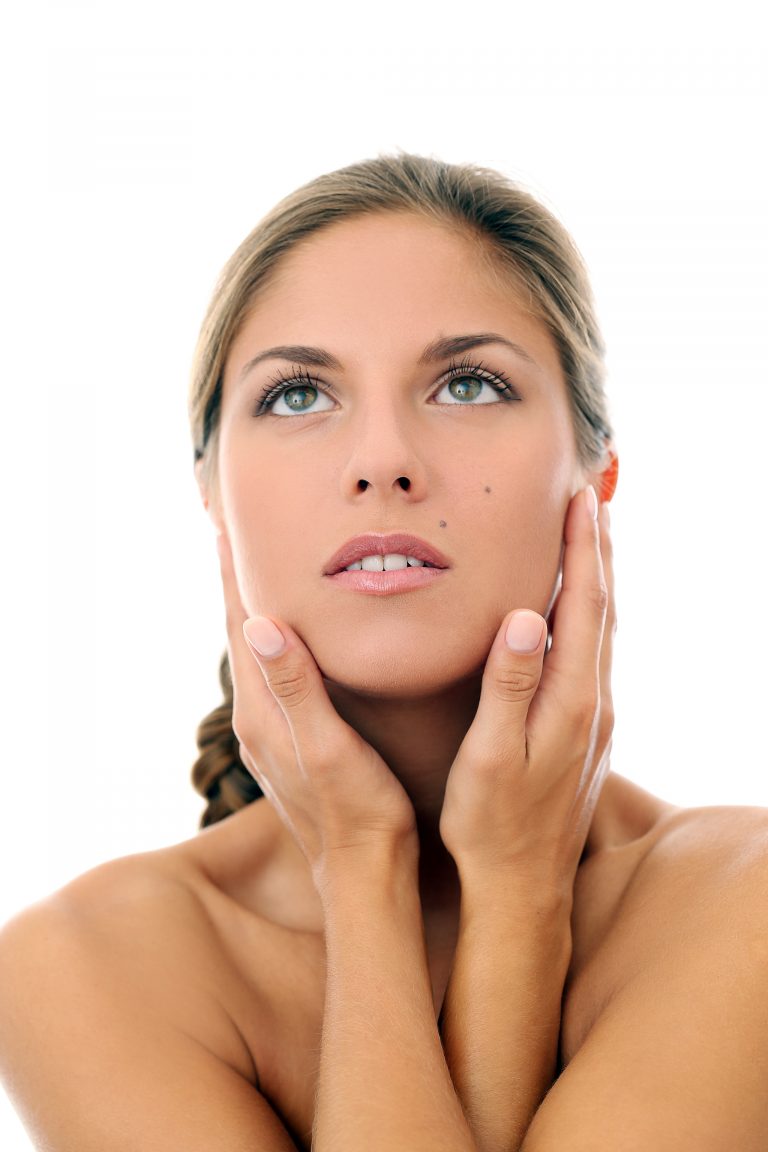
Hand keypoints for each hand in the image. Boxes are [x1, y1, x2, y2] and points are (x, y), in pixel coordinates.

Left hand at [216, 532, 416, 883]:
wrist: (366, 871)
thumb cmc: (360, 809)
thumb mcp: (328, 746)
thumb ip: (296, 687)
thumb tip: (262, 623)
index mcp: (262, 710)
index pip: (240, 624)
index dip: (234, 573)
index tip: (226, 524)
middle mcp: (257, 718)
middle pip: (241, 633)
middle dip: (236, 582)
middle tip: (234, 532)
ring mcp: (271, 732)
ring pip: (257, 654)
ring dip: (253, 609)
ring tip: (257, 571)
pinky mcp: (291, 741)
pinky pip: (274, 675)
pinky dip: (276, 641)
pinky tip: (291, 636)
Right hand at [439, 487, 613, 900]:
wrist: (523, 887)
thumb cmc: (493, 824)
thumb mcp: (492, 756)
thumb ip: (510, 686)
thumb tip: (527, 617)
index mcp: (572, 700)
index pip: (584, 606)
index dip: (583, 549)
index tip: (579, 499)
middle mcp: (593, 703)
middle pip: (603, 611)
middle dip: (598, 551)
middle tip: (589, 499)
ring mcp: (593, 720)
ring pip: (600, 633)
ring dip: (597, 581)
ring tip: (589, 541)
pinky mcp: (583, 733)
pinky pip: (591, 656)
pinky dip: (587, 617)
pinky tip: (572, 616)